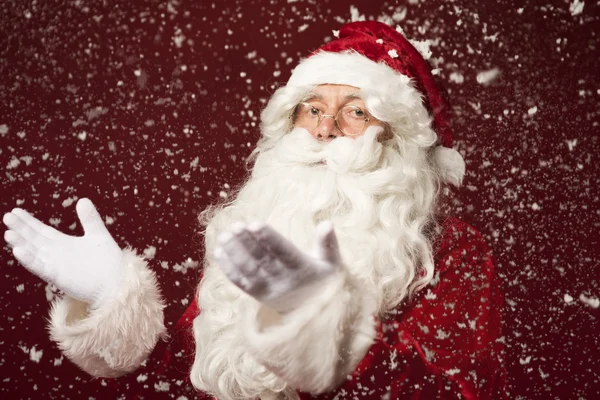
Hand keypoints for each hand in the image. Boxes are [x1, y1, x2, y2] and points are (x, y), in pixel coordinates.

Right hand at [3, 198, 124, 305]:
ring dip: (21, 243)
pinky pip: (40, 268)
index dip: (28, 221)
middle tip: (7, 216)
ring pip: (34, 252)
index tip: (15, 211)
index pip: (41, 230)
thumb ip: (90, 219)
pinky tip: (18, 251)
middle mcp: (56, 254)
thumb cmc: (109, 262)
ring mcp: (55, 266)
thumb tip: (82, 199)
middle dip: (20, 228)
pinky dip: (30, 260)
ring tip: (9, 233)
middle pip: (34, 239)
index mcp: (64, 243)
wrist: (118, 283)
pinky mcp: (58, 277)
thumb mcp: (98, 234)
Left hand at [214, 221, 341, 311]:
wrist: (313, 315)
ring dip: (235, 253)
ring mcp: (269, 290)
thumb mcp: (331, 264)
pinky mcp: (258, 296)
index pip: (283, 251)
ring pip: (249, 270)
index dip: (269, 238)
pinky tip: (219, 252)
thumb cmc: (323, 281)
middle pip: (262, 259)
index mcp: (302, 269)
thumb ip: (328, 243)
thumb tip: (327, 223)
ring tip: (224, 236)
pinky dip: (229, 269)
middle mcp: (284, 281)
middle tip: (235, 225)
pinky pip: (241, 283)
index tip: (255, 223)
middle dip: (247, 242)